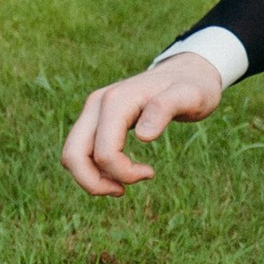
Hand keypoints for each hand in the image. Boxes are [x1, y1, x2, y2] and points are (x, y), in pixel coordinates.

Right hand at [61, 50, 224, 195]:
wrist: (186, 71)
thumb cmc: (192, 86)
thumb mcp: (190, 96)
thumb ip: (166, 108)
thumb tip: (144, 136)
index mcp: (116, 101)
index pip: (104, 153)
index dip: (124, 173)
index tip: (150, 173)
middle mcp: (97, 104)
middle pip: (73, 155)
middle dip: (94, 184)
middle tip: (123, 191)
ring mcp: (93, 110)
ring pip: (72, 155)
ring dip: (91, 179)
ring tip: (122, 186)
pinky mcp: (96, 118)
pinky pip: (81, 150)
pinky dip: (94, 169)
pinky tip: (121, 172)